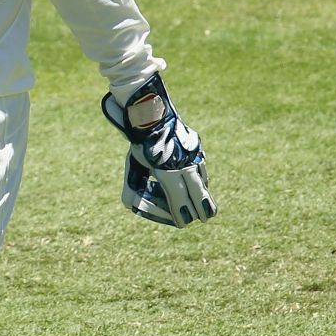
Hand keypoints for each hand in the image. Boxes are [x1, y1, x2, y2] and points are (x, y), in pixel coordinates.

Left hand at [101, 74, 214, 226]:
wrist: (151, 113)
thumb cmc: (140, 142)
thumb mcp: (133, 164)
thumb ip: (132, 186)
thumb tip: (131, 206)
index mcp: (166, 169)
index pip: (178, 198)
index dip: (182, 213)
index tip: (183, 223)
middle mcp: (183, 162)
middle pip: (198, 192)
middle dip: (201, 208)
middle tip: (203, 218)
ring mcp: (193, 153)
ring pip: (202, 179)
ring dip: (201, 192)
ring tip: (203, 205)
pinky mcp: (197, 146)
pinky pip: (201, 166)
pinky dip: (200, 177)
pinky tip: (200, 183)